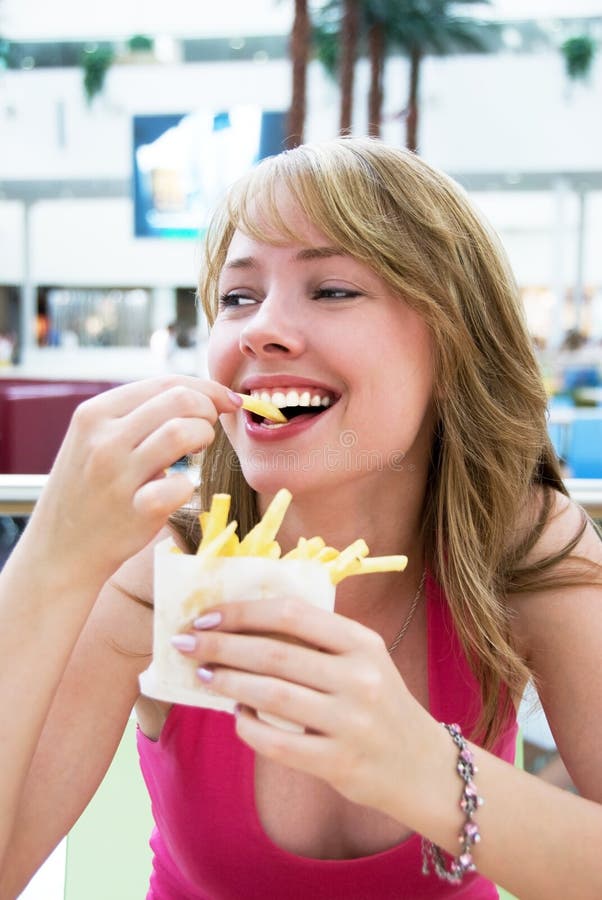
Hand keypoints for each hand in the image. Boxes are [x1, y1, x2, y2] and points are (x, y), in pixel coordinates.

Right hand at [22, 376, 240, 587]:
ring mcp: (118, 474)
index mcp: (95, 413)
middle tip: (207, 429)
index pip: (165, 382)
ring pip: (183, 432)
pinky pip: (183, 483)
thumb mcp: (94, 440)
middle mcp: (104, 439)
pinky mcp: (137, 510)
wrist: (60, 551)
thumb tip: (197, 395)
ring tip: (197, 452)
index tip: (225, 400)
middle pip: (180, 400)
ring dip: (203, 438)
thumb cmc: (89, 491)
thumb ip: (136, 415)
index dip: (206, 388)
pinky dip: (188, 485)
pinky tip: (176, 490)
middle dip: (208, 410)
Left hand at [173, 595, 429, 819]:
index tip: (207, 616)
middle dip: (222, 646)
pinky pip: (280, 743)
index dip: (244, 612)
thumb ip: (317, 641)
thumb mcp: (363, 660)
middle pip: (275, 653)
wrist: (423, 766)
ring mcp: (352, 722)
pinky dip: (249, 728)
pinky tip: (235, 717)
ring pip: (272, 695)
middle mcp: (360, 678)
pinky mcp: (341, 762)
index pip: (293, 614)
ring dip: (228, 682)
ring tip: (202, 675)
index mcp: (362, 642)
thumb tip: (245, 625)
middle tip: (187, 643)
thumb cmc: (380, 703)